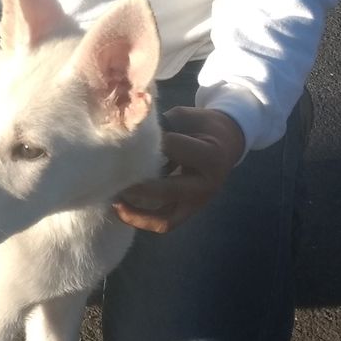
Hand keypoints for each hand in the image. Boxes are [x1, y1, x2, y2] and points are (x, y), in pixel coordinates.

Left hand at [112, 107, 245, 233]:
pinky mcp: (191, 211)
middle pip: (168, 191)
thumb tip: (129, 136)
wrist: (228, 141)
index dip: (146, 144)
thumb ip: (161, 127)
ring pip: (165, 219)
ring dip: (137, 215)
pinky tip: (123, 208)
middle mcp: (207, 184)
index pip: (171, 150)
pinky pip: (165, 223)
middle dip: (136, 187)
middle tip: (112, 179)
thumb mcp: (184, 117)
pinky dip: (143, 219)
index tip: (126, 140)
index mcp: (210, 155)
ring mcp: (199, 202)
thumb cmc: (202, 125)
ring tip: (115, 203)